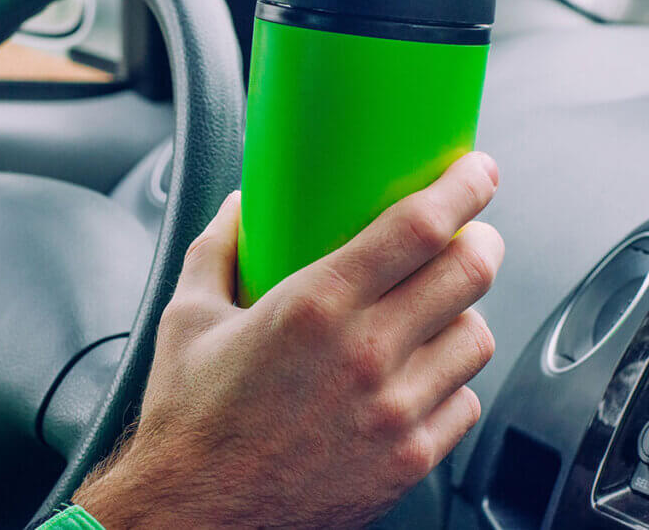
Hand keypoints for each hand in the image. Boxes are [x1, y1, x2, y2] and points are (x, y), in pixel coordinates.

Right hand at [74, 152, 502, 527]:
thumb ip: (216, 249)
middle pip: (469, 272)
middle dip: (479, 240)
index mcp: (313, 307)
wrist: (196, 514)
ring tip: (435, 310)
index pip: (418, 227)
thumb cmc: (190, 420)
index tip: (474, 172)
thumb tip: (237, 208)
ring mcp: (394, 412)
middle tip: (466, 234)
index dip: (462, 187)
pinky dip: (450, 380)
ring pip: (476, 338)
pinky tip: (418, 375)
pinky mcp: (408, 460)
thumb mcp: (187, 318)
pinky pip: (464, 403)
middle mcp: (365, 355)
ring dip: (463, 312)